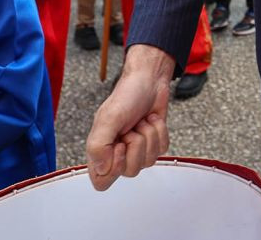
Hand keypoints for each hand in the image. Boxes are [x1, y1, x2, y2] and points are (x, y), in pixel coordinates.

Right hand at [85, 44, 173, 190]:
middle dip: (136, 145)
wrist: (149, 80)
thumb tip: (101, 171)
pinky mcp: (153, 144)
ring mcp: (136, 150)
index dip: (113, 169)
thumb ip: (99, 145)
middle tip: (131, 127)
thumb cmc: (127, 95)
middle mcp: (117, 153)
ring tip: (141, 121)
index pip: (101, 182)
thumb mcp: (109, 117)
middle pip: (130, 172)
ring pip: (148, 162)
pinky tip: (151, 120)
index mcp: (100, 150)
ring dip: (149, 136)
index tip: (119, 146)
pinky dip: (160, 132)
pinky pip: (161, 151)